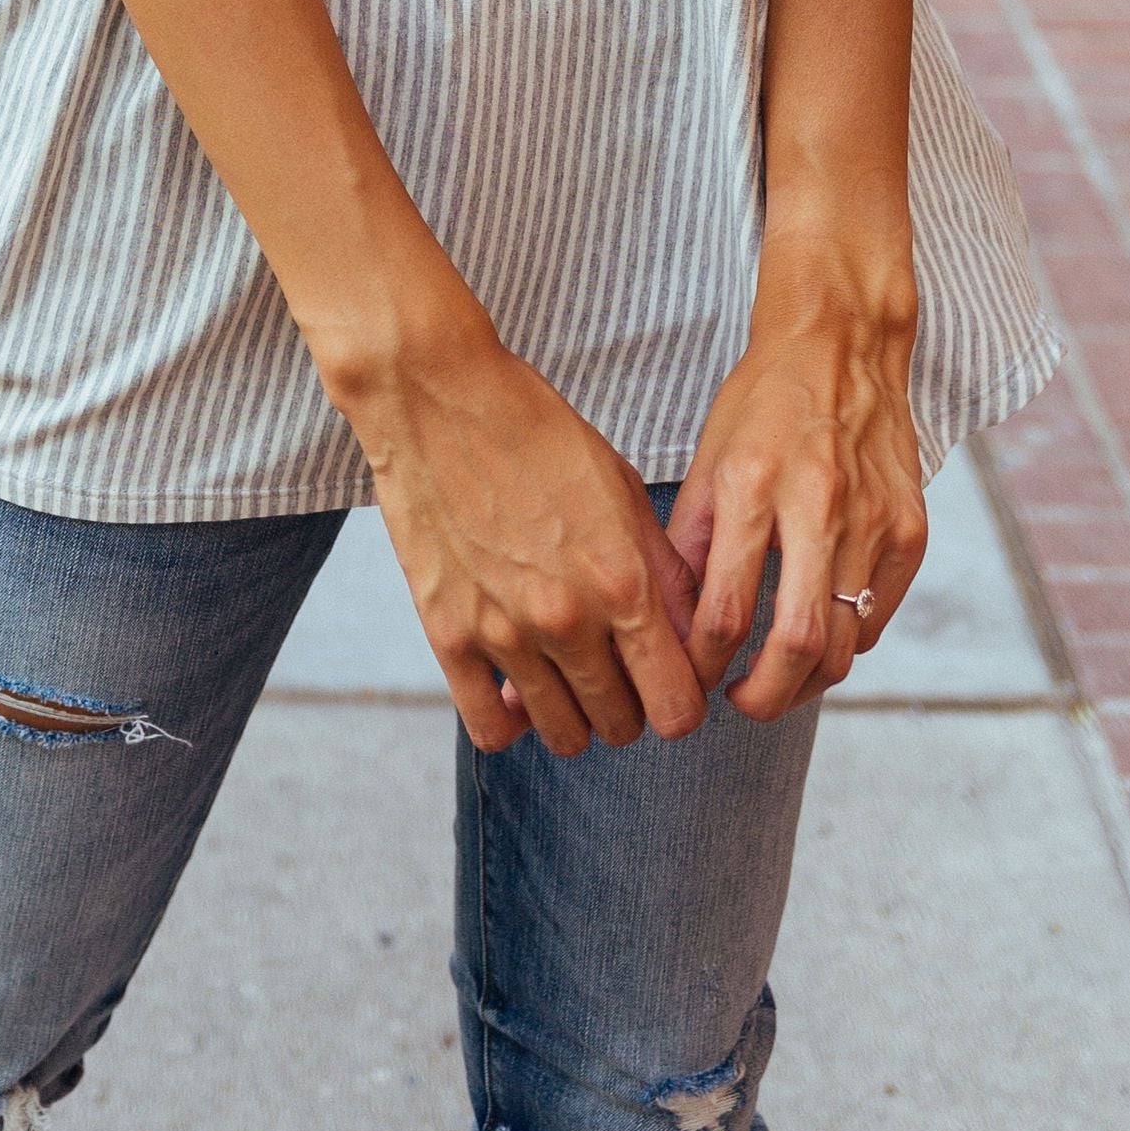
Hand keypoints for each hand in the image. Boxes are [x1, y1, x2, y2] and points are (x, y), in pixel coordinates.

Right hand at [337, 312, 706, 756]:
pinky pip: (491, 728)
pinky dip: (512, 719)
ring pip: (563, 735)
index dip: (681, 700)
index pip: (677, 706)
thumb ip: (662, 570)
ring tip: (566, 673)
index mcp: (621, 580)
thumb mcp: (621, 488)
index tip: (668, 679)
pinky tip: (516, 684)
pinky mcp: (447, 633)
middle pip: (623, 726)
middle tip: (614, 667)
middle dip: (630, 705)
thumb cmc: (535, 430)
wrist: (437, 395)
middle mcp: (567, 619)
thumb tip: (691, 635)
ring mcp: (503, 632)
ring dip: (575, 714)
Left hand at [665, 236, 926, 720]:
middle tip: (739, 705)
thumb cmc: (765, 399)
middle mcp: (820, 506)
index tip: (692, 679)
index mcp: (755, 486)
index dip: (704, 664)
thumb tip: (677, 622)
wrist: (844, 343)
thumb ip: (693, 541)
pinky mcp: (911, 530)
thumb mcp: (709, 458)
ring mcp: (875, 521)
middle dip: (764, 697)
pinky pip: (877, 615)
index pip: (727, 609)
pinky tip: (818, 635)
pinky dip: (846, 642)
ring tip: (775, 681)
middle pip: (800, 643)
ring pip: (847, 645)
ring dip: (807, 682)